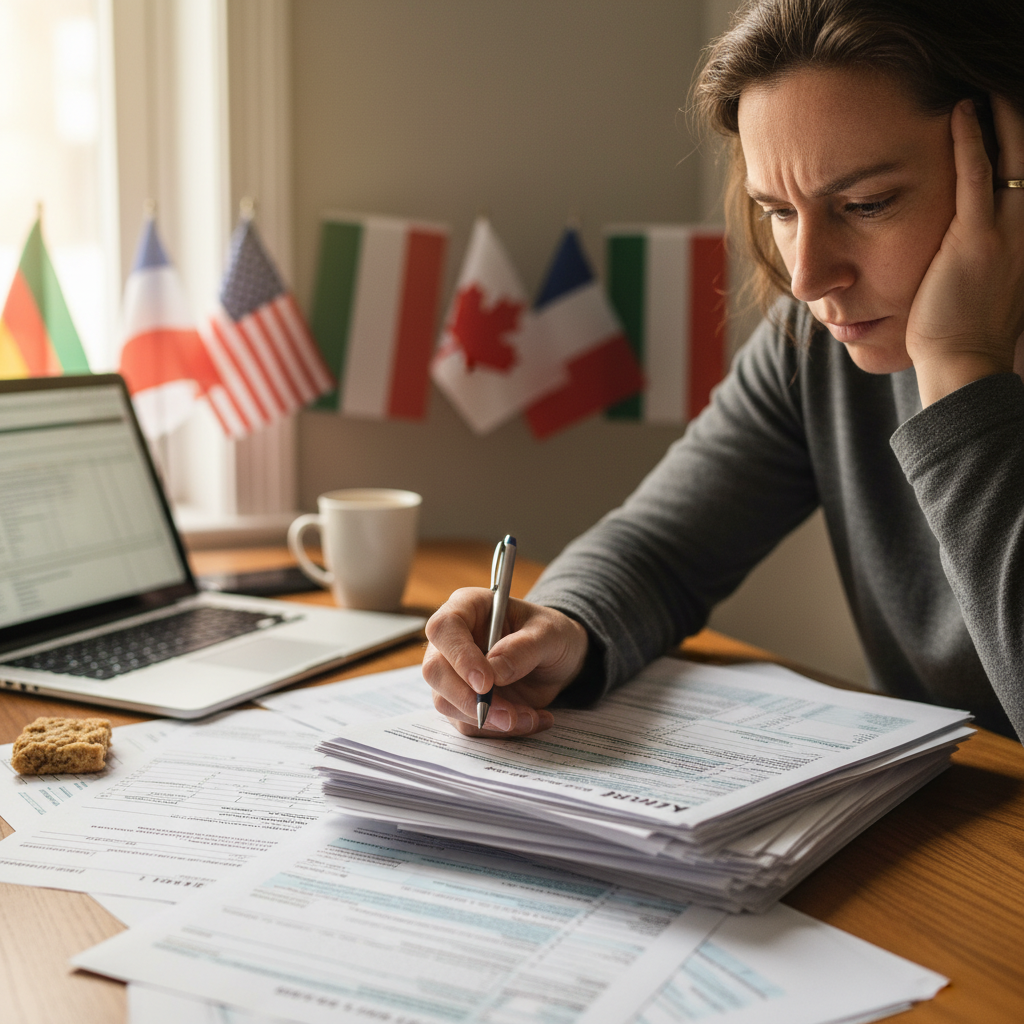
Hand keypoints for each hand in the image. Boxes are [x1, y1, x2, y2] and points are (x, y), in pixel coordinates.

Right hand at [422, 588, 588, 737]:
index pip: (444, 628)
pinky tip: (532, 719)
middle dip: (469, 700)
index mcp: (468, 608)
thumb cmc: (549, 634)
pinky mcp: (462, 701)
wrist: (557, 659)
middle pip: (435, 671)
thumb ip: (523, 649)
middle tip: (508, 715)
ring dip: (488, 720)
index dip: (459, 656)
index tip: (486, 683)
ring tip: (531, 716)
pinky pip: (468, 723)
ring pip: (447, 703)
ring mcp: (453, 673)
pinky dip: (499, 730)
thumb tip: (494, 673)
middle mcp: (452, 641)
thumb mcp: (549, 634)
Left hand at [907, 96, 1023, 405]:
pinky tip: (959, 113)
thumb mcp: (984, 288)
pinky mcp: (975, 240)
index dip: (1023, 149)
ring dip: (1001, 118)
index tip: (1012, 123)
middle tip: (1005, 88)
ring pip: (1012, 158)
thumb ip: (982, 259)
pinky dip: (970, 141)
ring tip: (984, 87)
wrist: (963, 365)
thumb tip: (963, 251)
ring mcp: (1005, 233)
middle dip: (1021, 124)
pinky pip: (976, 177)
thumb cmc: (962, 335)